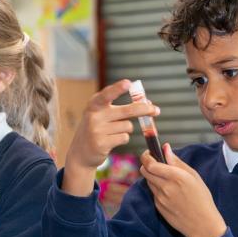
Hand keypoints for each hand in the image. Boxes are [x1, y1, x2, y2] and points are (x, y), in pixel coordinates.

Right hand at [63, 79, 159, 195]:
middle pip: (127, 111)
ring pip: (128, 126)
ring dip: (126, 129)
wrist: (80, 153)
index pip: (107, 94)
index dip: (118, 88)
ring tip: (113, 132)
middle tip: (156, 110)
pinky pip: (124, 138)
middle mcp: (94, 116)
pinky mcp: (101, 143)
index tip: (128, 83)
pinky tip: (111, 140)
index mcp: (94, 104)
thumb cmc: (97, 129)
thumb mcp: (102, 115)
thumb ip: (120, 109)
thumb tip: (146, 103)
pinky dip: (123, 138)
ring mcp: (97, 130)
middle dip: (145, 110)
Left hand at [140, 144, 226, 236]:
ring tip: (166, 178)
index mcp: (176, 177)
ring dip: (153, 176)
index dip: (146, 156)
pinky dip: (157, 188)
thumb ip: (177, 161)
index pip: (151, 164)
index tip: (148, 152)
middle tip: (154, 162)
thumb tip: (166, 148)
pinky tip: (170, 191)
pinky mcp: (158, 207)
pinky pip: (153, 193)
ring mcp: (160, 198)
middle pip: (145, 171)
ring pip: (148, 181)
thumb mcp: (194, 176)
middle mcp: (166, 187)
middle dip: (147, 164)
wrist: (202, 223)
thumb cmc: (202, 199)